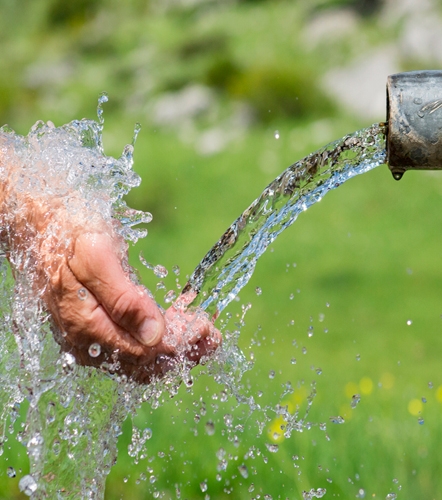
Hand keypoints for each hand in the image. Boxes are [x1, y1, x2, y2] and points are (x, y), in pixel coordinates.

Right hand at [43, 230, 220, 383]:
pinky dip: (160, 335)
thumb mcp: (96, 258)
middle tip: (213, 335)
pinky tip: (180, 319)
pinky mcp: (96, 327)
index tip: (207, 331)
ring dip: (175, 345)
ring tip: (203, 329)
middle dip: (183, 351)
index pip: (143, 354)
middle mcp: (87, 343)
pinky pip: (132, 342)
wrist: (36, 225)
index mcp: (86, 328)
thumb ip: (124, 299)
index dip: (180, 346)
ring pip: (140, 356)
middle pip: (144, 363)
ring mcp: (90, 338)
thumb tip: (154, 335)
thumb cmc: (68, 234)